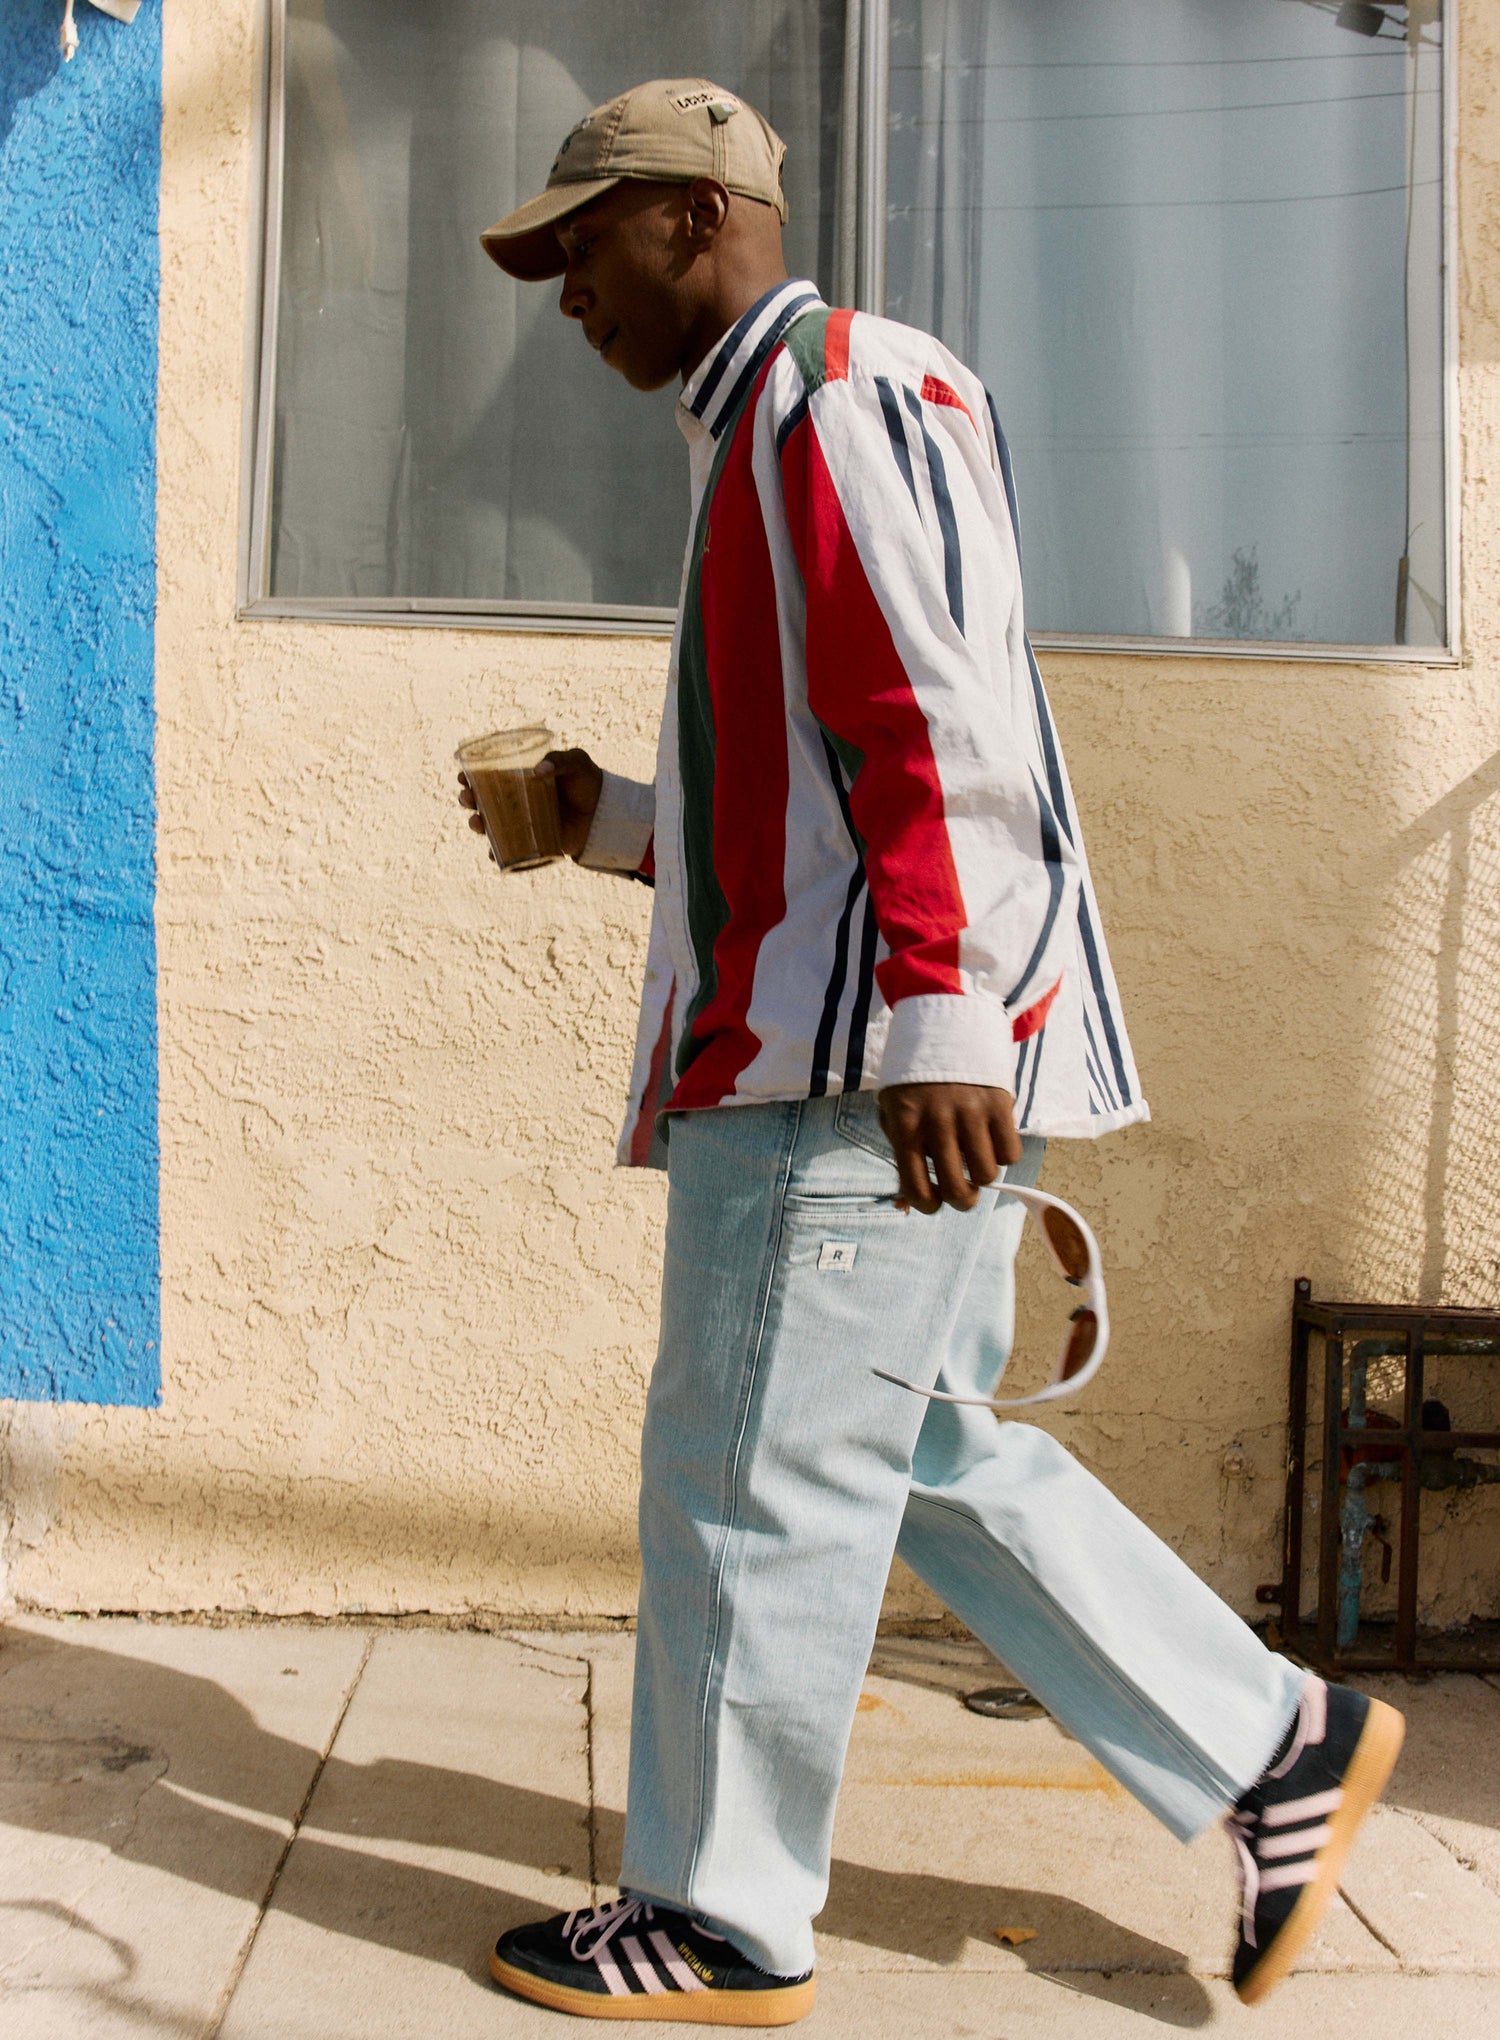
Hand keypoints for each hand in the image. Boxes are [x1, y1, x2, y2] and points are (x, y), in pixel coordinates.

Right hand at [456, 746, 604, 861]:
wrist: (604, 812)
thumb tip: (539, 771)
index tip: (463, 776)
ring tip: (477, 823)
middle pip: (481, 800)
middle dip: (467, 799)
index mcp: (519, 778)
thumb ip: (560, 761)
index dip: (470, 776)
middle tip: (468, 798)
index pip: (488, 775)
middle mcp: (515, 800)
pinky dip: (498, 854)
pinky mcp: (531, 841)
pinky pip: (508, 850)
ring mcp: (521, 822)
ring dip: (476, 825)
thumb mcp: (577, 763)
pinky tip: (494, 854)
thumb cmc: (588, 782)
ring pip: (489, 825)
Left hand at [878, 1083, 1021, 1215]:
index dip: (926, 1206)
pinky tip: (992, 1140)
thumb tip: (906, 1204)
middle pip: (956, 1188)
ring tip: (976, 1159)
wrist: (945, 1023)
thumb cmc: (915, 1077)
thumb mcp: (893, 1107)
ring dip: (982, 1176)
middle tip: (963, 1191)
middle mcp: (938, 1120)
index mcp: (905, 1123)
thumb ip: (900, 1151)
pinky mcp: (999, 1103)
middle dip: (961, 1199)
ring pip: (986, 1174)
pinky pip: (1010, 1153)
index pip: (916, 1187)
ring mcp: (971, 1111)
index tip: (933, 1202)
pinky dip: (1004, 1155)